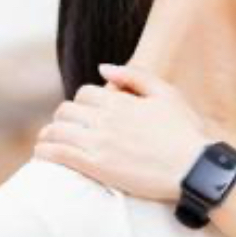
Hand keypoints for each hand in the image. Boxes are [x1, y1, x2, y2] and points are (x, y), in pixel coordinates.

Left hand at [34, 64, 211, 202]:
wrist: (193, 168)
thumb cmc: (185, 132)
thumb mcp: (166, 94)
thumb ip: (134, 76)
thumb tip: (103, 68)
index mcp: (120, 100)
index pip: (84, 93)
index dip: (83, 102)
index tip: (86, 113)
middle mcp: (105, 119)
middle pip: (67, 110)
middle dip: (64, 117)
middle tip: (66, 127)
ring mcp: (99, 143)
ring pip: (57, 131)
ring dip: (49, 135)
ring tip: (47, 141)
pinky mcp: (96, 166)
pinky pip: (59, 155)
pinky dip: (45, 152)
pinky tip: (42, 155)